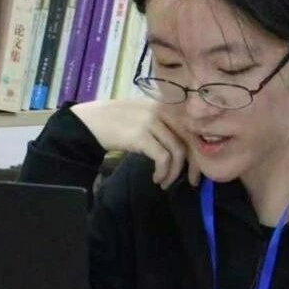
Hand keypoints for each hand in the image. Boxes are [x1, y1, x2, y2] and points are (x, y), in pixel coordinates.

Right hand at [69, 98, 199, 188]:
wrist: (89, 121)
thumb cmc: (117, 122)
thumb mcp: (145, 117)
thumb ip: (163, 126)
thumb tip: (183, 149)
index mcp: (166, 105)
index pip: (192, 128)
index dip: (199, 150)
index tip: (197, 169)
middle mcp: (162, 110)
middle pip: (190, 139)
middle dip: (194, 164)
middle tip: (192, 181)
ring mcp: (151, 122)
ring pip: (177, 151)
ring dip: (174, 173)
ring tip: (164, 182)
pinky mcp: (140, 135)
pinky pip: (162, 158)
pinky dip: (163, 172)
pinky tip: (156, 179)